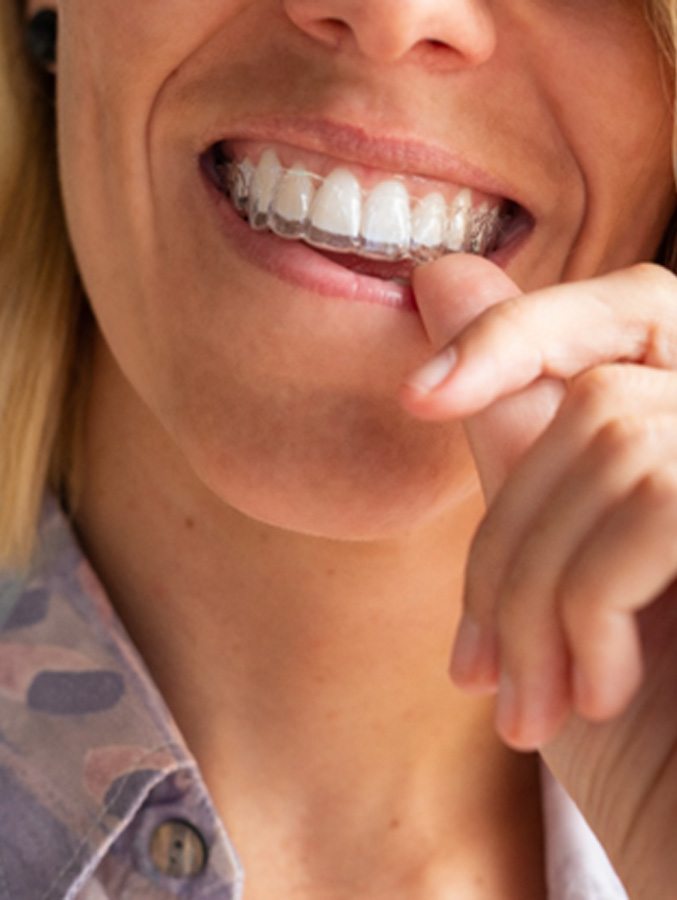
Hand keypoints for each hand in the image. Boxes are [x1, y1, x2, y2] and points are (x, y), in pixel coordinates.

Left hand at [399, 254, 676, 896]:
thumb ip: (514, 427)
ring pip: (605, 442)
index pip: (629, 309)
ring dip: (536, 592)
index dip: (522, 331)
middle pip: (588, 400)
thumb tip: (443, 279)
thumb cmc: (645, 735)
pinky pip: (649, 495)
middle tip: (477, 665)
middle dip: (506, 540)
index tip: (420, 396)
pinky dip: (587, 606)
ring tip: (529, 700)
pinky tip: (594, 693)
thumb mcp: (554, 572)